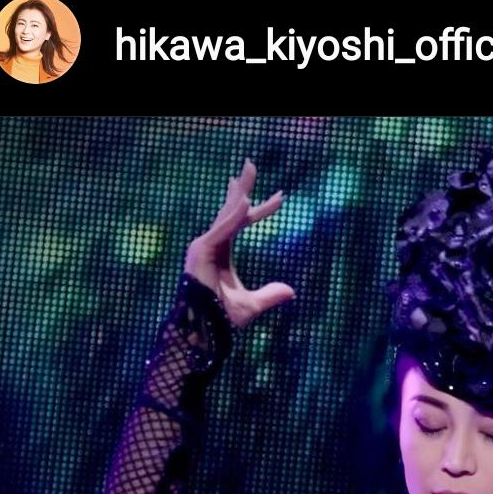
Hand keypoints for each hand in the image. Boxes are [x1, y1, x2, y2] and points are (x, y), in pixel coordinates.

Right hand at [183, 158, 293, 328]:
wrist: (202, 330)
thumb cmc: (221, 318)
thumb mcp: (252, 305)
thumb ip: (270, 296)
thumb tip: (291, 291)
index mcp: (222, 251)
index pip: (243, 223)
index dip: (261, 209)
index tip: (281, 197)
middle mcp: (212, 242)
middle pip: (231, 209)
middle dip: (243, 186)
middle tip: (252, 163)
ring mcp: (204, 244)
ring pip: (226, 213)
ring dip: (239, 192)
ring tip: (249, 172)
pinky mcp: (201, 250)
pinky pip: (223, 230)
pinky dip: (234, 216)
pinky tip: (247, 202)